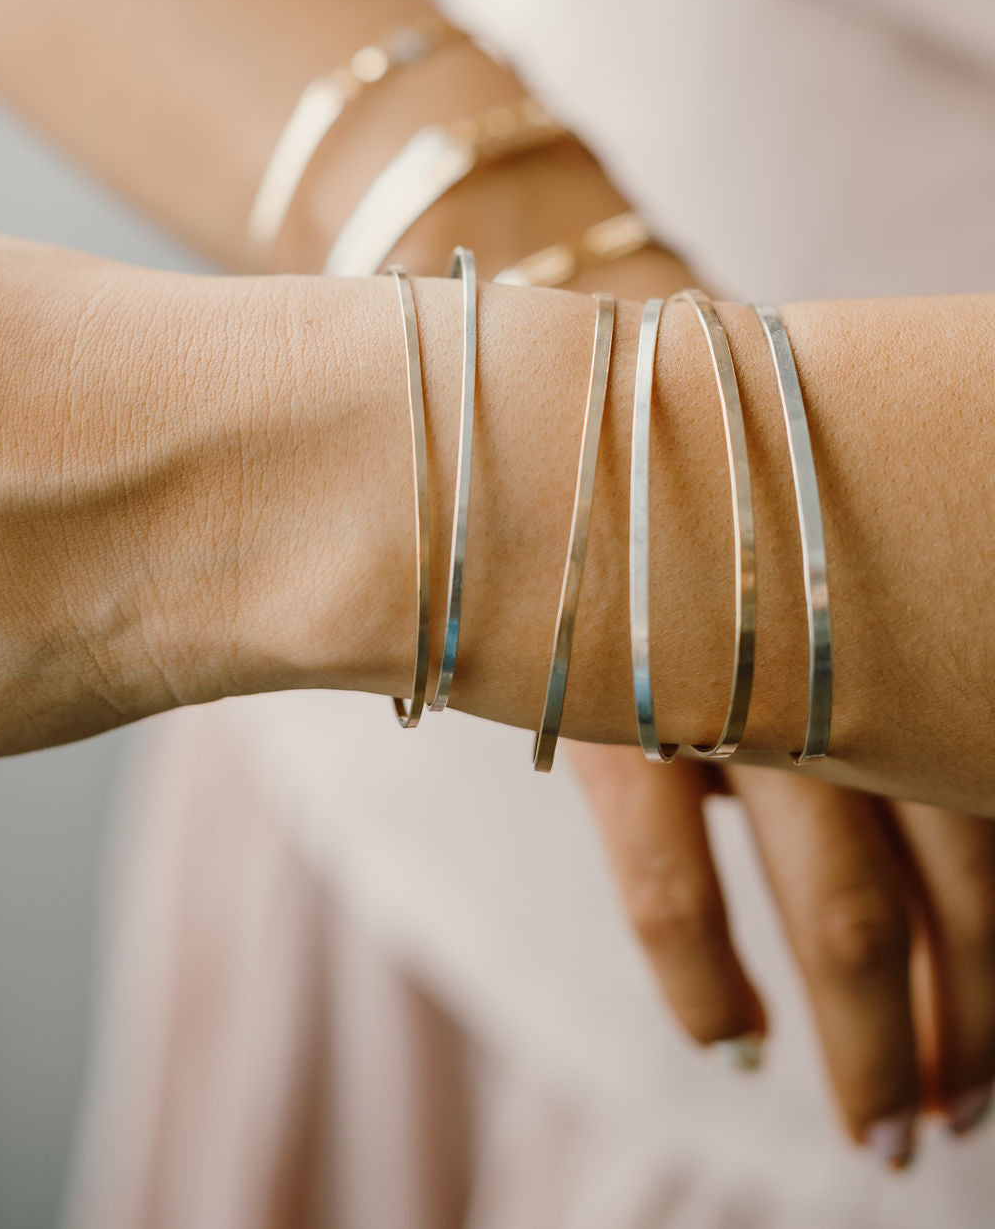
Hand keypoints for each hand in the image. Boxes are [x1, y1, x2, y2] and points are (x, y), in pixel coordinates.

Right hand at [389, 135, 994, 1162]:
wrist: (546, 376)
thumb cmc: (688, 461)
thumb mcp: (804, 542)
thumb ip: (867, 641)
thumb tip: (925, 798)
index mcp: (904, 622)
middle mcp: (844, 656)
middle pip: (943, 884)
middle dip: (957, 1020)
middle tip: (940, 1126)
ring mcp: (732, 678)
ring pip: (839, 896)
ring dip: (866, 1029)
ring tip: (875, 1125)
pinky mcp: (613, 696)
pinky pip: (668, 872)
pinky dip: (700, 970)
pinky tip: (727, 1037)